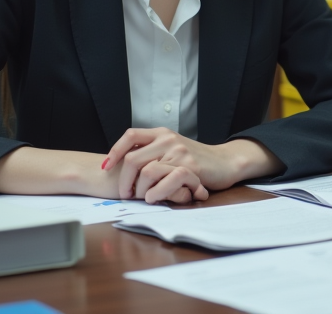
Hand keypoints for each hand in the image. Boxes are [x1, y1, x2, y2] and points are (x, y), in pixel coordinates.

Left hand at [101, 129, 282, 203]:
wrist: (224, 162)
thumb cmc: (195, 159)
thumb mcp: (172, 148)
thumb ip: (152, 151)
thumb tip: (123, 164)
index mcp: (161, 133)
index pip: (130, 136)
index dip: (115, 151)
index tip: (106, 167)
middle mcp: (168, 139)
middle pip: (133, 159)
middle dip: (124, 180)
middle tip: (125, 194)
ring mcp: (179, 152)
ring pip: (146, 172)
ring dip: (138, 190)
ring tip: (140, 198)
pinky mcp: (190, 167)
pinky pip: (164, 181)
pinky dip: (155, 193)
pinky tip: (153, 198)